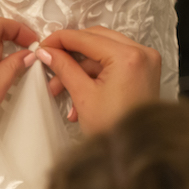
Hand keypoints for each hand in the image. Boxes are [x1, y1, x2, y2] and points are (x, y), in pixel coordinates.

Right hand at [37, 27, 160, 134]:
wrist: (138, 151)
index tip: (43, 47)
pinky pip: (115, 64)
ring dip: (81, 68)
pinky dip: (95, 75)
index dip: (60, 40)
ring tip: (60, 89)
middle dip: (71, 53)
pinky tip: (79, 96)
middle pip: (97, 38)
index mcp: (128, 57)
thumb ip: (64, 68)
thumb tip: (47, 53)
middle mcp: (142, 53)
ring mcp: (146, 61)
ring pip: (104, 52)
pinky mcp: (144, 71)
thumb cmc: (115, 128)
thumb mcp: (83, 95)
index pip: (86, 37)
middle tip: (50, 61)